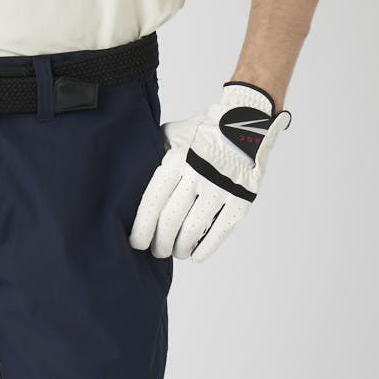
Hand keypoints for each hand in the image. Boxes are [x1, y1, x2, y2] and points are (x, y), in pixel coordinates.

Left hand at [129, 81, 291, 262]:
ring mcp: (221, 188)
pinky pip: (219, 233)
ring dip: (180, 247)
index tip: (136, 242)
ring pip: (193, 230)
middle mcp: (197, 174)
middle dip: (159, 242)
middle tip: (155, 251)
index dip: (142, 227)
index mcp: (176, 159)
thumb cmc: (201, 131)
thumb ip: (155, 157)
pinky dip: (205, 249)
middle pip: (170, 220)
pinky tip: (196, 255)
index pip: (153, 201)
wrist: (244, 123)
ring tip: (175, 251)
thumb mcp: (172, 135)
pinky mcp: (241, 200)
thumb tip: (134, 184)